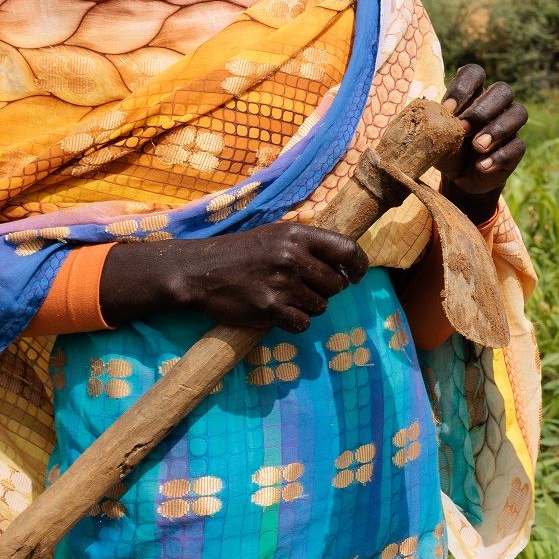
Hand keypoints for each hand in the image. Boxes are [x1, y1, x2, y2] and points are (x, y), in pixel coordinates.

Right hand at [99, 222, 367, 331]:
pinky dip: (295, 323)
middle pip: (336, 284)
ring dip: (309, 307)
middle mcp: (292, 257)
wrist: (199, 270)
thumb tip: (346, 261)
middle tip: (306, 289)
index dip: (359, 265)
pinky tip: (280, 313)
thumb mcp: (275, 235)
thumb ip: (308, 244)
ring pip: (320, 306)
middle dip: (326, 291)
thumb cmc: (241, 253)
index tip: (357, 277)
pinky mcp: (269, 308)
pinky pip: (302, 324)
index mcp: (297, 235)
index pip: (347, 249)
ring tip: (286, 298)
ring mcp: (281, 283)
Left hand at [442, 64, 527, 221]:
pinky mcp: (516, 148)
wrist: (458, 178)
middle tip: (464, 128)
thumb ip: (435, 124)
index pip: (475, 73)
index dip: (463, 86)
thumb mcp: (435, 136)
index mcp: (473, 95)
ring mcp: (509, 125)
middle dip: (484, 108)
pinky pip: (518, 146)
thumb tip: (437, 116)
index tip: (448, 108)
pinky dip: (499, 156)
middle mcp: (495, 105)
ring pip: (518, 113)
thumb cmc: (445, 149)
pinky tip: (481, 166)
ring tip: (478, 146)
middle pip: (503, 90)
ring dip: (498, 129)